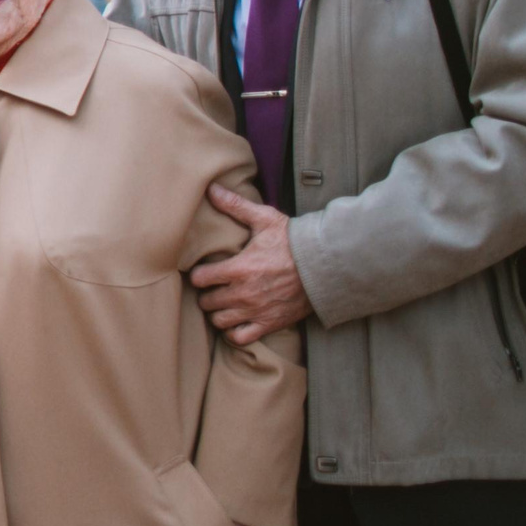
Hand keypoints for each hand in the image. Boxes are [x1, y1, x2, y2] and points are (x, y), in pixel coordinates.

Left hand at [190, 184, 312, 346]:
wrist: (327, 266)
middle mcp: (243, 293)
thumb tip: (212, 188)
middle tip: (213, 288)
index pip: (199, 279)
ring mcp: (256, 311)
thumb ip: (235, 206)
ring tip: (224, 304)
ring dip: (218, 313)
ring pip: (220, 321)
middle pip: (207, 302)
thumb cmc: (294, 242)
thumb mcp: (265, 219)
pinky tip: (238, 321)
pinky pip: (240, 338)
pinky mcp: (270, 323)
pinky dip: (235, 332)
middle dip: (207, 294)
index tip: (204, 272)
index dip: (198, 275)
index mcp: (238, 268)